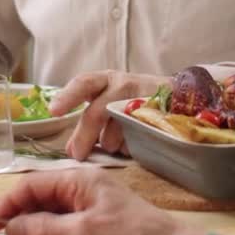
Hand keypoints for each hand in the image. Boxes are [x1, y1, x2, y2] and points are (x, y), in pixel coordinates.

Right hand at [0, 169, 203, 234]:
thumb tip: (10, 226)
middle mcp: (83, 187)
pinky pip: (64, 224)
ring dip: (35, 227)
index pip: (33, 183)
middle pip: (40, 196)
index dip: (9, 202)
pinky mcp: (97, 223)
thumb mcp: (83, 233)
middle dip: (22, 216)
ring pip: (51, 211)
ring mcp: (91, 205)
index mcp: (80, 179)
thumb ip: (44, 228)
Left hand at [50, 70, 171, 160]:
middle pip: (98, 112)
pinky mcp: (157, 117)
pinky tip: (135, 143)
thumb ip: (90, 122)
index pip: (84, 83)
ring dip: (112, 143)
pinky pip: (137, 140)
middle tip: (78, 154)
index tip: (54, 111)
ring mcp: (142, 100)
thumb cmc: (135, 101)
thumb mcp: (111, 100)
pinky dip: (131, 147)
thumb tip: (71, 150)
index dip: (68, 96)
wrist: (180, 98)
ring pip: (116, 131)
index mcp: (106, 80)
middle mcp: (123, 85)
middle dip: (85, 136)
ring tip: (117, 144)